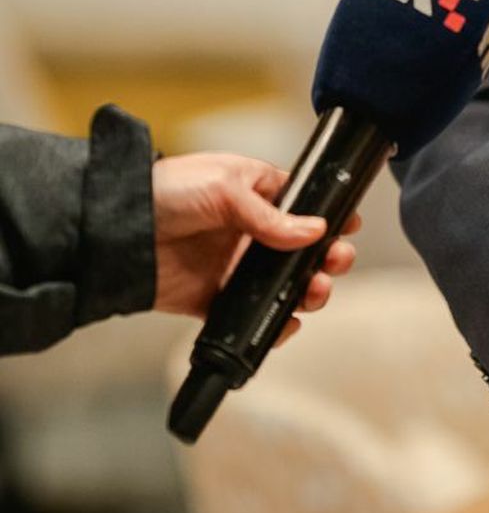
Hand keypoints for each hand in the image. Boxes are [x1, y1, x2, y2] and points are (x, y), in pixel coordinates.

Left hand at [151, 152, 361, 343]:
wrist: (116, 230)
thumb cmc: (166, 190)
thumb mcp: (224, 187)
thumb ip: (270, 214)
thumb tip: (313, 231)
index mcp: (257, 193)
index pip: (304, 205)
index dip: (329, 216)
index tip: (348, 228)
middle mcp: (250, 232)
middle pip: (303, 251)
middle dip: (327, 258)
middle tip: (335, 263)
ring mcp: (233, 266)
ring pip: (284, 286)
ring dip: (307, 291)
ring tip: (314, 292)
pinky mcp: (213, 298)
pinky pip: (250, 317)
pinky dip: (272, 325)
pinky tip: (285, 322)